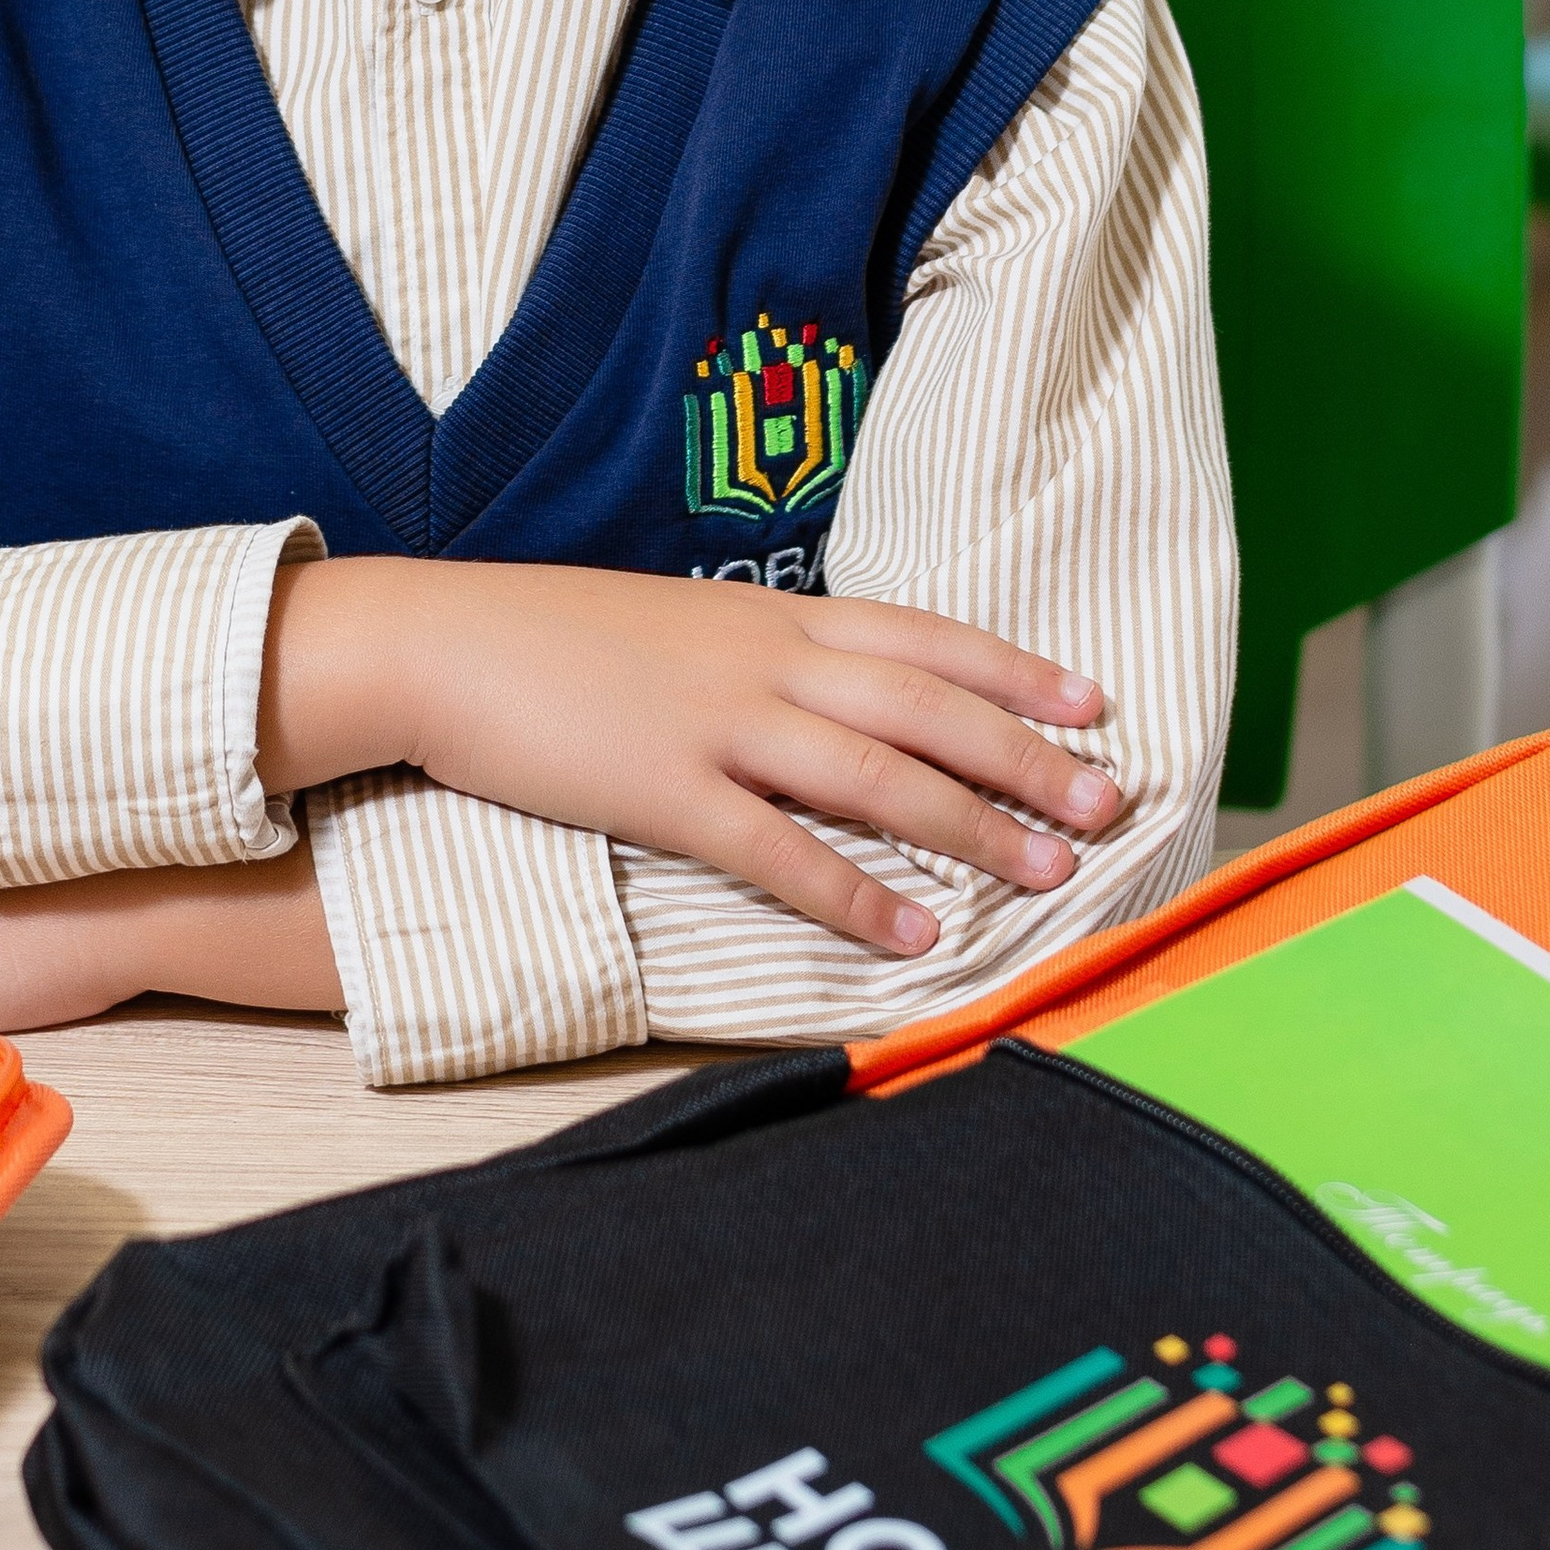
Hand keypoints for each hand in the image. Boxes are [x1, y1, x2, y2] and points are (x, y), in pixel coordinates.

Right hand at [261, 561, 1120, 959]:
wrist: (439, 640)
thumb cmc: (548, 635)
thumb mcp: (673, 622)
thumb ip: (753, 652)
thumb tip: (821, 689)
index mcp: (768, 614)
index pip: (923, 637)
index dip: (1015, 671)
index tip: (1094, 702)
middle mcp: (763, 660)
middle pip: (926, 708)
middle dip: (1029, 756)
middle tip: (1111, 800)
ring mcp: (717, 724)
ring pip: (878, 777)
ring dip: (973, 827)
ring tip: (1050, 871)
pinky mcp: (664, 791)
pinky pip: (780, 851)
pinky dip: (856, 895)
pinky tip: (915, 934)